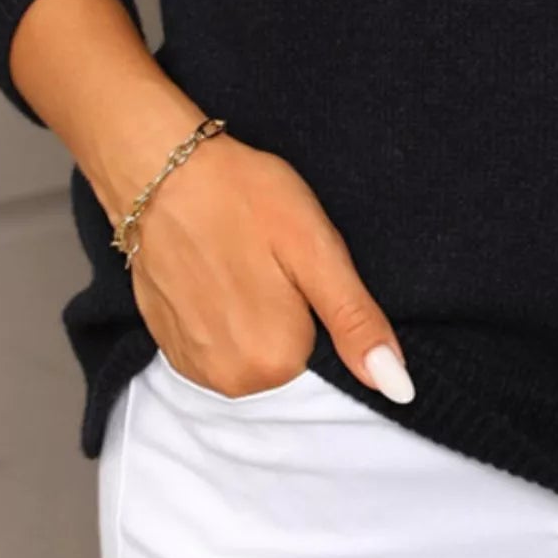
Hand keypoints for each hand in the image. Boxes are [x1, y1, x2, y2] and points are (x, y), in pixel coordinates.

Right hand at [123, 128, 413, 404]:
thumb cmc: (242, 195)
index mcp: (275, 360)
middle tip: (265, 256)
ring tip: (236, 259)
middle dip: (285, 308)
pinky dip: (220, 312)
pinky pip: (219, 344)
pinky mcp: (168, 348)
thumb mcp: (315, 248)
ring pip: (253, 348)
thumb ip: (356, 322)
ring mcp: (193, 367)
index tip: (291, 263)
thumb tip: (399, 387)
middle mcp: (230, 381)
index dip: (313, 298)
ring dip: (251, 311)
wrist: (159, 170)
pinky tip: (211, 270)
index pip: (326, 346)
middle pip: (287, 353)